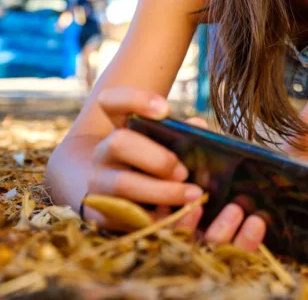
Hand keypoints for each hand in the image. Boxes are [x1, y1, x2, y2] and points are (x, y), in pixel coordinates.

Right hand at [84, 87, 266, 250]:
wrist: (109, 197)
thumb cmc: (150, 164)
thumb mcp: (163, 145)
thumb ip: (181, 133)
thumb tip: (198, 127)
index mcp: (118, 127)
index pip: (112, 101)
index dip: (136, 100)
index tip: (165, 109)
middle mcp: (103, 152)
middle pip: (119, 142)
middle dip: (157, 157)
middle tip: (184, 171)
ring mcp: (97, 182)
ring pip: (122, 184)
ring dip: (161, 191)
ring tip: (193, 195)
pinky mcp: (99, 214)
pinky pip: (125, 218)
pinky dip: (154, 218)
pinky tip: (175, 217)